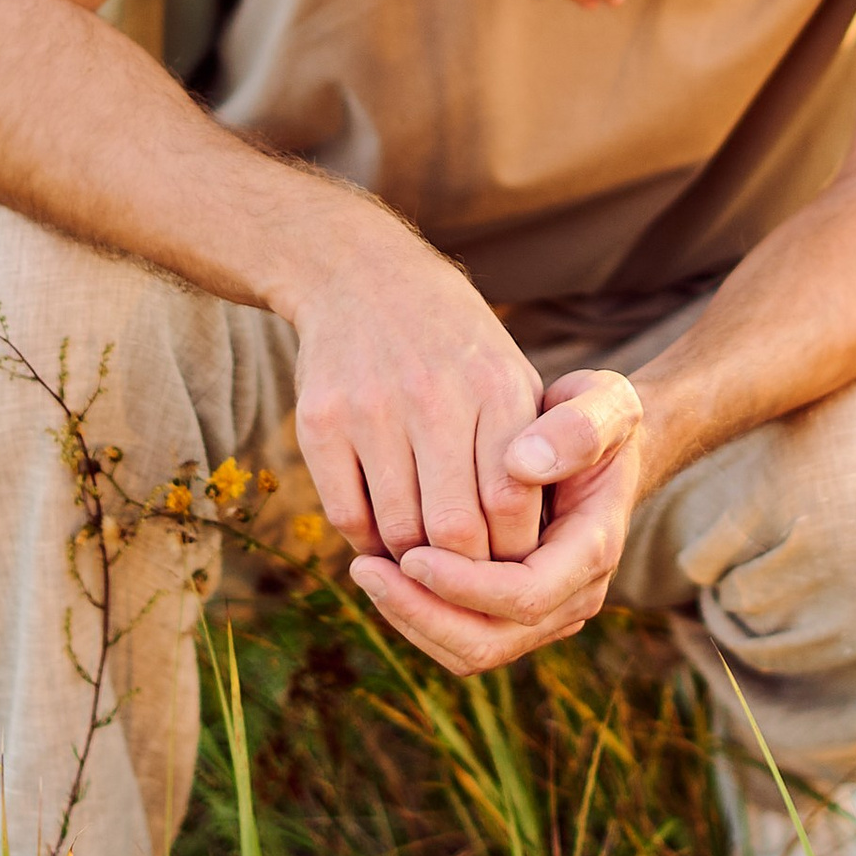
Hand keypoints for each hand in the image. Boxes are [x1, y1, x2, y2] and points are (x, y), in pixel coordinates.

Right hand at [287, 232, 546, 567]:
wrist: (360, 276)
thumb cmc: (454, 344)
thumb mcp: (509, 375)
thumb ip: (531, 451)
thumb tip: (537, 545)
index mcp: (495, 386)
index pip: (511, 502)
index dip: (513, 552)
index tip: (512, 565)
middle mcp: (433, 395)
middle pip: (455, 529)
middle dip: (465, 570)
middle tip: (468, 579)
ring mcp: (370, 407)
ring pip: (398, 531)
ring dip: (414, 562)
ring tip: (427, 561)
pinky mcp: (319, 421)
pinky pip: (347, 515)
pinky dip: (368, 542)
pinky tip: (383, 533)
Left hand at [350, 372, 645, 673]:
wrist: (599, 447)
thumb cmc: (595, 417)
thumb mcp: (603, 403)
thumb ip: (578, 428)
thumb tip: (519, 465)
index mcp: (593, 551)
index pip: (527, 596)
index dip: (466, 585)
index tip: (412, 554)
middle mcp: (573, 596)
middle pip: (491, 642)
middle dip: (424, 613)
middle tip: (365, 569)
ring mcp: (544, 612)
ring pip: (470, 651)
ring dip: (412, 618)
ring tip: (365, 568)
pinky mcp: (513, 612)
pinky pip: (460, 637)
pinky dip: (417, 613)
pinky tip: (383, 568)